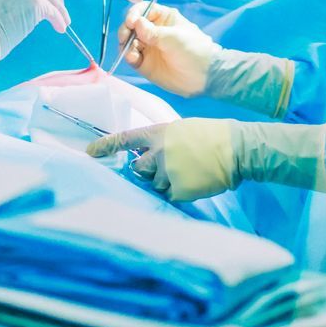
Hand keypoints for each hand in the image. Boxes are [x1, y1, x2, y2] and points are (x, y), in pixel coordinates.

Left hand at [87, 119, 238, 202]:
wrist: (235, 149)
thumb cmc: (210, 137)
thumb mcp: (181, 130)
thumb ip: (161, 141)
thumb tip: (146, 156)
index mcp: (159, 133)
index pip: (125, 139)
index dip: (106, 146)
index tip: (90, 152)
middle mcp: (159, 152)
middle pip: (138, 168)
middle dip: (147, 170)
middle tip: (167, 167)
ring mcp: (168, 172)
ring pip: (154, 184)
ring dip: (165, 182)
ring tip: (188, 172)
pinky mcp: (178, 190)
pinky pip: (169, 196)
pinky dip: (177, 192)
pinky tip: (193, 182)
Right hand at [116, 2, 217, 97]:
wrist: (203, 76)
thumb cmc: (193, 50)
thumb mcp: (174, 37)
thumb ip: (152, 32)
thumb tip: (136, 23)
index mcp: (163, 18)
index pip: (143, 10)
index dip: (134, 14)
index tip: (131, 22)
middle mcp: (152, 30)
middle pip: (131, 25)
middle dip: (126, 29)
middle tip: (126, 37)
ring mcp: (148, 47)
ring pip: (128, 41)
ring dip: (126, 44)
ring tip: (132, 52)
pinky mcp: (145, 63)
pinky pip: (131, 56)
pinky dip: (128, 56)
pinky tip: (133, 58)